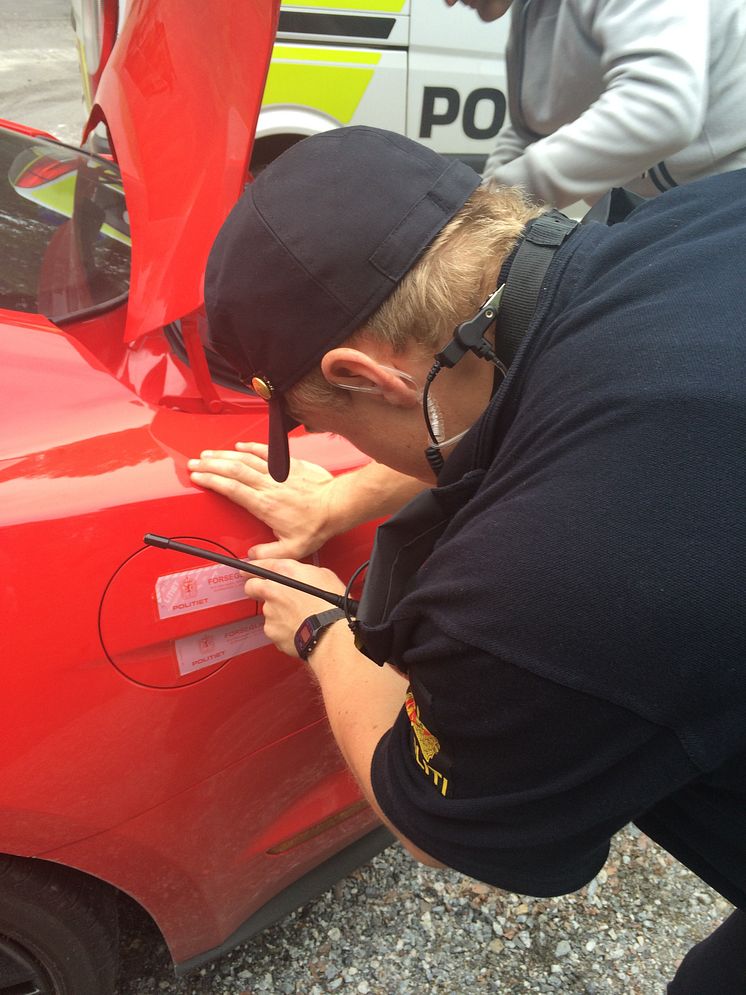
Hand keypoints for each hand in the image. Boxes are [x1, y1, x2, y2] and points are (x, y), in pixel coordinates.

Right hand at [188, 442, 335, 558]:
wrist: (337, 505)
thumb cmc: (316, 524)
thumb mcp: (291, 549)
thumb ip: (267, 555)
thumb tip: (250, 559)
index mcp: (264, 505)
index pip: (231, 489)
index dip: (212, 481)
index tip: (197, 477)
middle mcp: (268, 485)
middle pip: (233, 470)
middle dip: (210, 465)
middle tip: (194, 463)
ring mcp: (278, 473)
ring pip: (246, 459)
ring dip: (224, 455)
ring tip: (208, 454)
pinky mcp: (289, 464)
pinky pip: (265, 452)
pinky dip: (251, 447)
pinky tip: (239, 446)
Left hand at [244, 559, 346, 657]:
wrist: (331, 633)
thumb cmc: (332, 605)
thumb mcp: (323, 575)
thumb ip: (303, 572)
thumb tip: (301, 575)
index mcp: (285, 572)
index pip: (259, 565)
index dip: (253, 568)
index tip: (248, 570)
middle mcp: (273, 589)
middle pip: (252, 587)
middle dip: (256, 589)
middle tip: (271, 594)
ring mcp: (270, 611)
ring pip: (266, 610)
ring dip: (277, 612)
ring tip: (298, 616)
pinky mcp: (271, 630)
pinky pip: (274, 628)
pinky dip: (282, 629)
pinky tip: (298, 628)